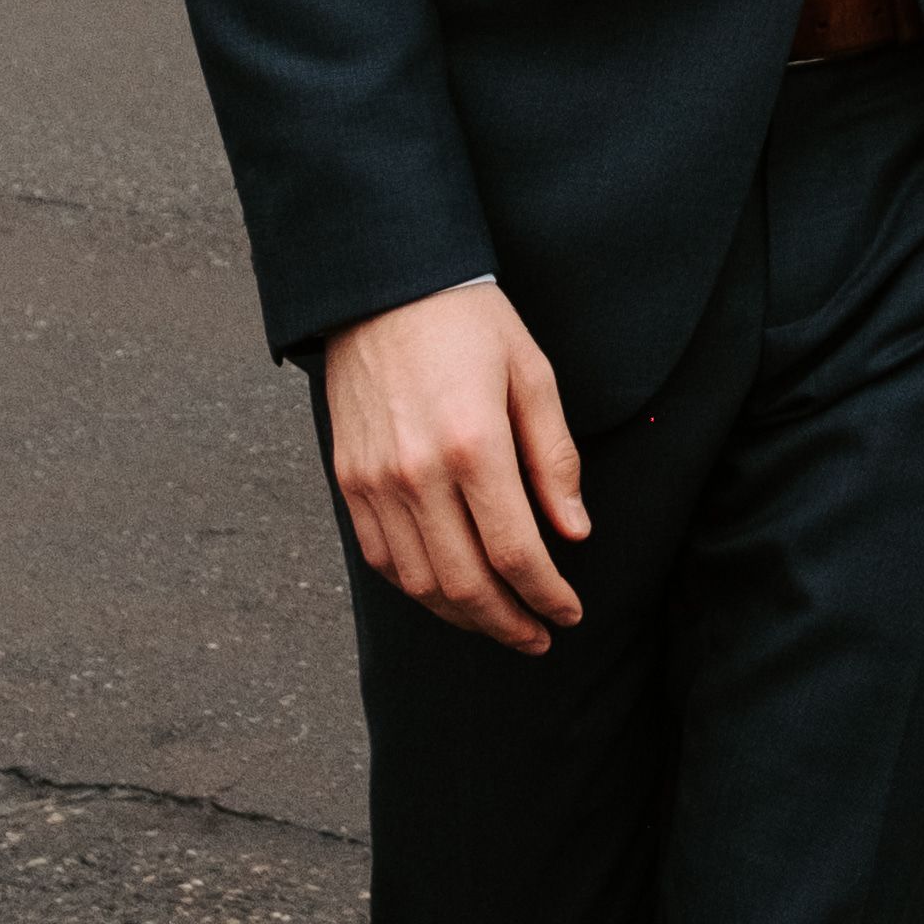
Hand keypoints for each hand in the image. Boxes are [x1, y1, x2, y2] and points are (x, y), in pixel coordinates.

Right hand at [321, 278, 587, 652]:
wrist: (383, 287)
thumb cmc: (469, 323)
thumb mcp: (533, 374)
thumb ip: (554, 459)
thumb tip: (574, 532)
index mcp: (474, 444)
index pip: (516, 551)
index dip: (547, 594)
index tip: (570, 612)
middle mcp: (418, 473)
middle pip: (465, 583)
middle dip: (509, 623)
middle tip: (540, 636)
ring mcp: (375, 482)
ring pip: (420, 583)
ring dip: (464, 616)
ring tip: (500, 623)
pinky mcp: (349, 481)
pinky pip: (383, 558)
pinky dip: (419, 588)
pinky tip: (449, 592)